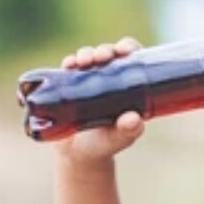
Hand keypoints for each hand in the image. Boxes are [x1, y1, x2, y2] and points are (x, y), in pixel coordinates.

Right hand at [54, 37, 144, 163]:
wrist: (77, 155)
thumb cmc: (104, 145)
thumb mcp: (118, 139)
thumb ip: (128, 132)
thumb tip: (135, 119)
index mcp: (127, 87)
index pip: (131, 59)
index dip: (129, 48)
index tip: (125, 50)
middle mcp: (109, 79)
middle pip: (109, 55)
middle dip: (105, 50)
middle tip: (102, 57)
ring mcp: (88, 80)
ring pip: (89, 57)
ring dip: (86, 54)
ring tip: (84, 62)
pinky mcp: (69, 85)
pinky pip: (69, 67)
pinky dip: (69, 62)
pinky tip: (69, 65)